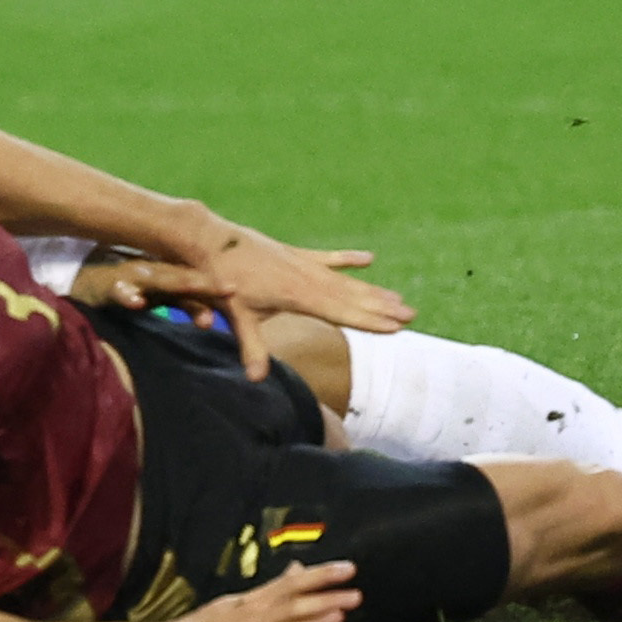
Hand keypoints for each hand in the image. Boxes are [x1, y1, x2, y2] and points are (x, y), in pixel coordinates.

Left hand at [77, 231, 412, 377]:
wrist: (210, 241)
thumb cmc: (223, 282)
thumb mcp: (238, 316)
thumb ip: (251, 347)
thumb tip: (256, 379)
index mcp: (298, 294)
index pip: (341, 312)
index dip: (369, 321)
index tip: (395, 326)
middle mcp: (307, 277)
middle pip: (353, 297)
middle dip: (382, 308)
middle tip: (411, 315)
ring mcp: (303, 264)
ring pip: (346, 281)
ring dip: (373, 291)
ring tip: (400, 298)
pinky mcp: (295, 255)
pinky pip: (329, 259)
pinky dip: (348, 260)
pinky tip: (369, 259)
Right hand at [138, 563, 357, 621]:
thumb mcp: (235, 603)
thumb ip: (269, 591)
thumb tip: (297, 570)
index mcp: (250, 601)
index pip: (292, 583)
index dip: (321, 575)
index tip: (349, 567)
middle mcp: (250, 617)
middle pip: (294, 604)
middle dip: (326, 597)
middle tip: (357, 592)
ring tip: (341, 615)